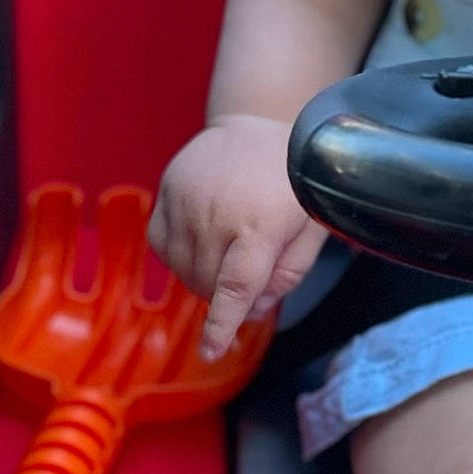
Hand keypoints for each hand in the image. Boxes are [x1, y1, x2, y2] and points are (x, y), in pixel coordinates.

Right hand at [148, 114, 327, 358]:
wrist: (262, 121)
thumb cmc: (293, 179)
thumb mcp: (312, 225)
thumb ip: (289, 272)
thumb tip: (255, 309)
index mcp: (260, 226)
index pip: (236, 288)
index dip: (222, 324)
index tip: (211, 352)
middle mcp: (217, 215)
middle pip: (207, 285)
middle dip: (225, 293)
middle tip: (246, 268)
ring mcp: (186, 200)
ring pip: (182, 270)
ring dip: (202, 274)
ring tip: (228, 244)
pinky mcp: (167, 189)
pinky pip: (160, 244)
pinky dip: (178, 252)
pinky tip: (202, 234)